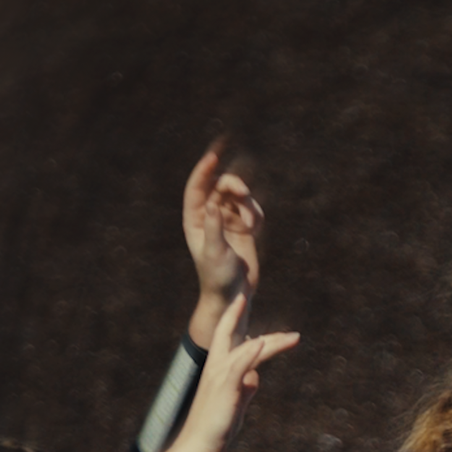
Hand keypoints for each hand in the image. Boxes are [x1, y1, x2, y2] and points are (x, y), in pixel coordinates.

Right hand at [173, 293, 297, 451]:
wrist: (199, 444)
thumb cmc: (216, 426)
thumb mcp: (236, 402)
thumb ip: (245, 388)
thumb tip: (255, 377)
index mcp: (219, 369)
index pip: (227, 337)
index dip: (235, 318)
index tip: (244, 301)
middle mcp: (217, 368)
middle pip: (236, 337)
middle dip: (256, 326)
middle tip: (281, 323)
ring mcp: (220, 377)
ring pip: (247, 351)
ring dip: (272, 342)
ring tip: (294, 338)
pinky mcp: (225, 388)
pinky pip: (239, 367)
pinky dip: (250, 354)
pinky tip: (262, 345)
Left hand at [183, 142, 262, 341]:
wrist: (234, 294)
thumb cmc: (218, 276)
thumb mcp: (214, 252)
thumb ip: (213, 227)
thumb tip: (211, 204)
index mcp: (195, 219)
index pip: (197, 188)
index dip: (204, 170)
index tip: (214, 156)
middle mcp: (210, 215)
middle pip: (221, 187)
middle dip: (234, 186)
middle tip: (244, 192)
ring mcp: (227, 220)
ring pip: (239, 197)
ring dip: (249, 205)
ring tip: (251, 226)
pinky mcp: (243, 227)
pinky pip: (252, 209)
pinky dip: (256, 215)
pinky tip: (254, 231)